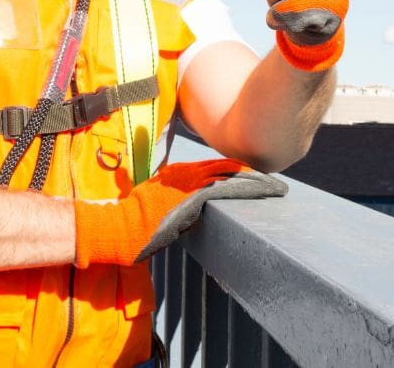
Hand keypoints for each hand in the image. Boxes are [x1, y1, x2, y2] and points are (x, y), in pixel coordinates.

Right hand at [73, 159, 286, 266]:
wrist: (119, 226)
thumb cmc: (132, 221)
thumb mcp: (154, 203)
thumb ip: (171, 199)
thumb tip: (187, 208)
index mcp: (177, 174)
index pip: (214, 167)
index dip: (235, 171)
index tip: (252, 176)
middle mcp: (185, 173)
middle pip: (226, 167)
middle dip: (250, 175)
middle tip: (271, 180)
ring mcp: (188, 183)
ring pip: (229, 175)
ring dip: (253, 181)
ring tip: (273, 186)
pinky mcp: (191, 196)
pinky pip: (223, 188)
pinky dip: (243, 188)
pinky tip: (258, 191)